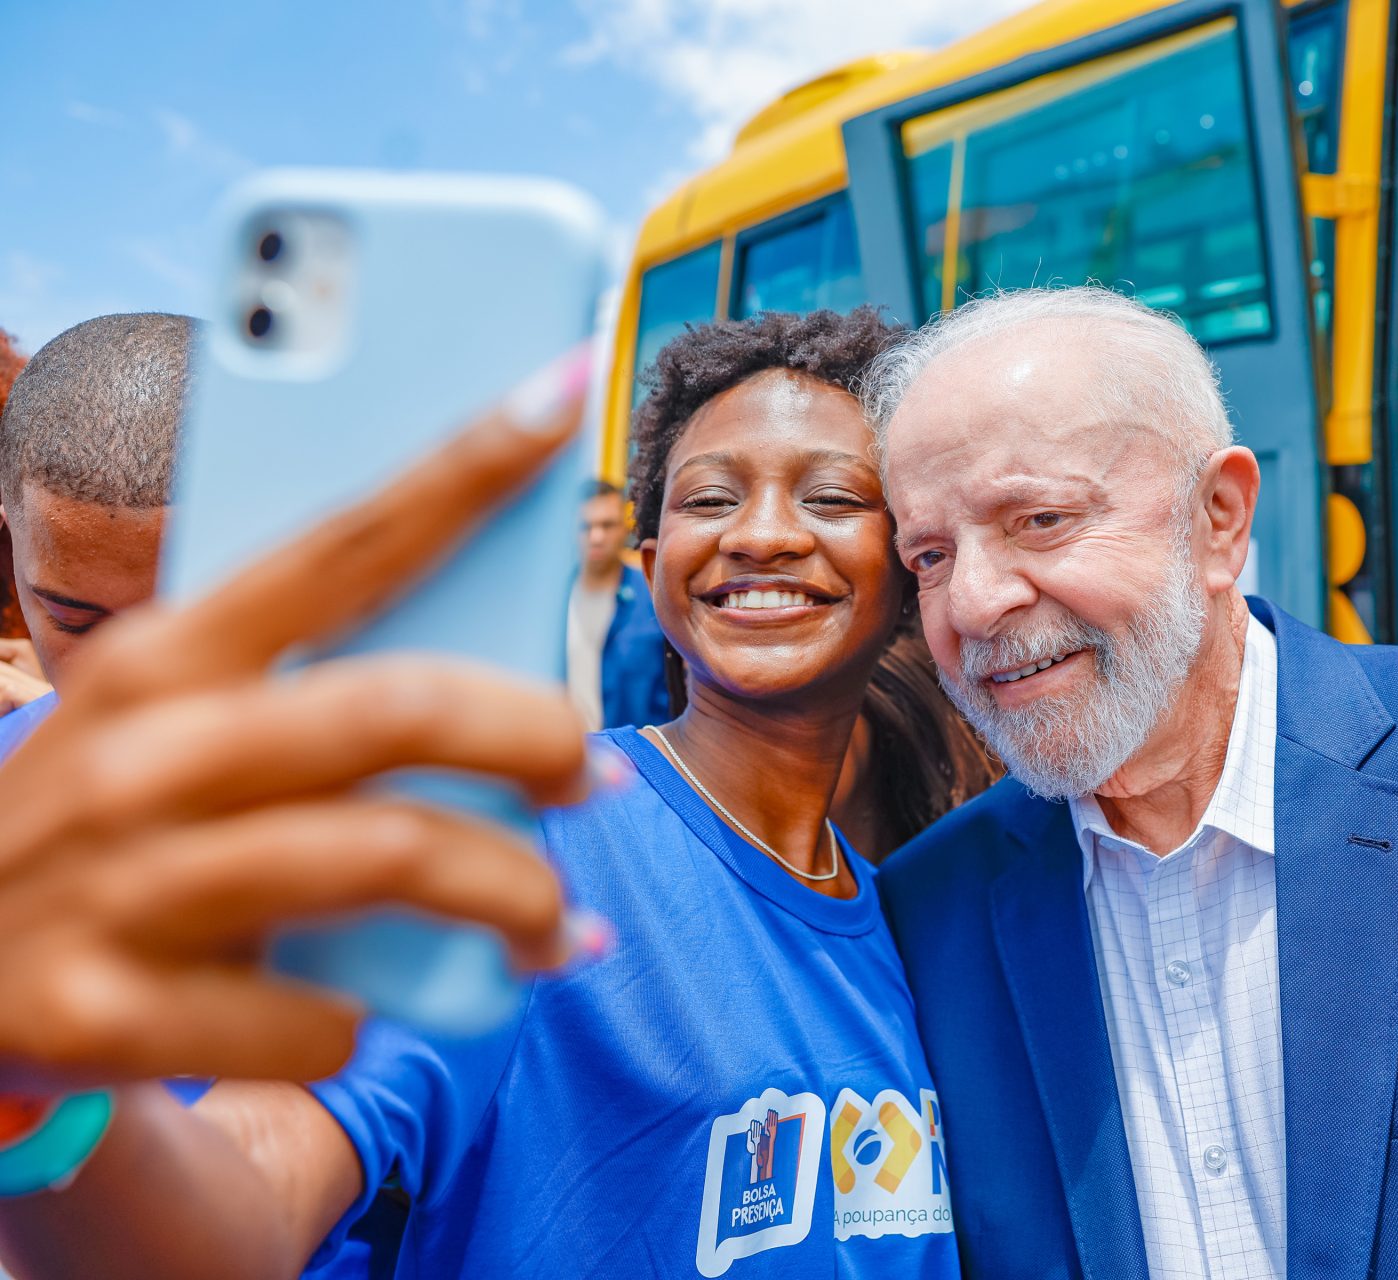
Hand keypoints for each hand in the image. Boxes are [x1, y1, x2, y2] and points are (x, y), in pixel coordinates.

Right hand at [0, 351, 592, 1090]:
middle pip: (402, 707)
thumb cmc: (108, 825)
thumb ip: (303, 686)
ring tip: (555, 926)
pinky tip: (371, 1016)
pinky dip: (372, 1020)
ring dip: (515, 897)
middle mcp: (145, 751)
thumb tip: (506, 672)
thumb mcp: (170, 724)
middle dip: (540, 738)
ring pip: (395, 858)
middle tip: (591, 776)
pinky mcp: (107, 1011)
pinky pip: (318, 1017)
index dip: (463, 466)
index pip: (343, 540)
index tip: (564, 386)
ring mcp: (122, 883)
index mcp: (168, 654)